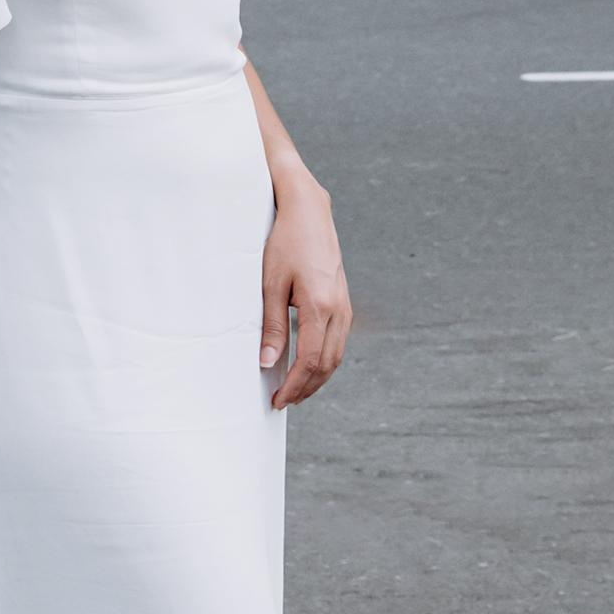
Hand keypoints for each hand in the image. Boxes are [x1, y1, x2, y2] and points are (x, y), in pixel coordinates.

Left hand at [259, 176, 350, 408]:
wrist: (309, 212)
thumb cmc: (285, 242)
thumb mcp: (271, 283)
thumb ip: (272, 325)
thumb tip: (268, 362)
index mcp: (320, 305)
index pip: (311, 360)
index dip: (294, 385)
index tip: (277, 400)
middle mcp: (339, 309)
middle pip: (327, 364)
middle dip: (306, 388)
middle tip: (282, 402)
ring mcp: (345, 306)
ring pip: (336, 356)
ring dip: (317, 378)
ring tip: (293, 390)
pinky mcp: (344, 302)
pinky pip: (338, 342)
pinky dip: (325, 361)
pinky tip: (308, 365)